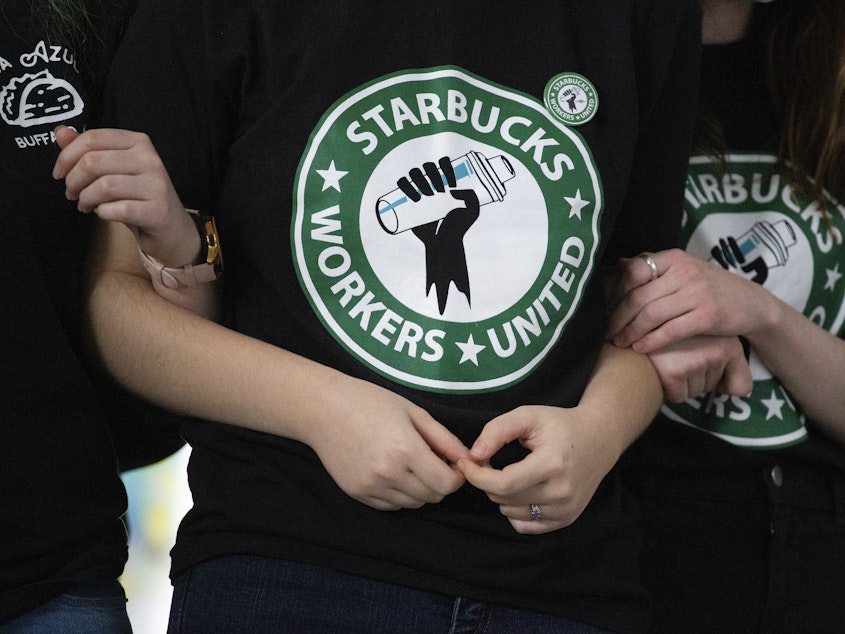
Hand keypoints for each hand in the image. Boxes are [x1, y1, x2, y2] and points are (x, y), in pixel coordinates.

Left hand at [52, 126, 198, 266]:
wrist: (171, 227)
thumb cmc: (138, 196)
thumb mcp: (113, 169)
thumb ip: (87, 150)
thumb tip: (61, 132)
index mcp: (138, 142)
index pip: (92, 138)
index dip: (66, 157)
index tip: (59, 174)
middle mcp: (150, 159)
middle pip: (93, 162)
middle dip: (73, 181)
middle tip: (72, 193)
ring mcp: (156, 184)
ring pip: (103, 186)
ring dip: (85, 199)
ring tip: (85, 205)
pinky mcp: (158, 209)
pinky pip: (116, 209)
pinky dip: (102, 213)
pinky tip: (104, 213)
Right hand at [305, 378, 468, 510]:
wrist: (323, 409)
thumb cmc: (370, 402)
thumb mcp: (413, 412)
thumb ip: (444, 439)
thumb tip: (469, 459)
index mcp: (405, 449)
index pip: (446, 484)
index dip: (456, 476)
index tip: (453, 464)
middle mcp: (388, 473)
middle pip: (432, 496)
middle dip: (440, 482)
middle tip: (433, 461)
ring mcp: (371, 486)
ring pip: (413, 504)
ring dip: (420, 489)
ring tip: (410, 464)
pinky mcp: (357, 493)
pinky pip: (391, 505)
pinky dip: (399, 494)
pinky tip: (393, 471)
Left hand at [459, 405, 614, 533]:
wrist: (599, 439)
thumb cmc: (560, 425)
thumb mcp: (528, 416)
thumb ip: (498, 430)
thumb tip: (474, 455)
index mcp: (552, 464)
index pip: (503, 483)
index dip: (478, 475)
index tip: (466, 462)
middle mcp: (561, 492)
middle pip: (504, 499)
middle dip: (487, 481)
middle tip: (488, 462)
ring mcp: (566, 509)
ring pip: (510, 513)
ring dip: (501, 495)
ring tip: (510, 472)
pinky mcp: (566, 519)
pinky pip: (525, 526)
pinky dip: (514, 510)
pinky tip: (521, 489)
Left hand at [607, 249, 765, 352]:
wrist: (751, 304)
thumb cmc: (709, 288)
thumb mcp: (683, 271)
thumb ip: (654, 268)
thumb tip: (618, 265)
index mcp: (674, 258)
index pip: (633, 272)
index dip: (614, 293)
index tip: (603, 310)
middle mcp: (684, 272)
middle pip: (638, 296)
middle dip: (617, 318)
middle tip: (605, 332)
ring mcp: (698, 293)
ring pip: (651, 315)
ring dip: (630, 332)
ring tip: (619, 342)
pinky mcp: (708, 316)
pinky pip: (670, 330)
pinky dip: (651, 341)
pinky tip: (640, 348)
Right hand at [648, 335, 751, 401]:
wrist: (633, 329)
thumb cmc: (669, 337)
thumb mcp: (705, 339)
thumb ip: (730, 364)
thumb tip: (740, 391)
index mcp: (727, 340)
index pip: (742, 387)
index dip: (723, 386)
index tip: (708, 372)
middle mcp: (716, 348)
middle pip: (712, 387)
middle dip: (696, 379)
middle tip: (679, 357)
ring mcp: (695, 360)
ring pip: (695, 392)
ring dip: (682, 383)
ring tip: (667, 360)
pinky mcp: (674, 372)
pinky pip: (679, 396)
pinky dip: (668, 389)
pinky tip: (660, 368)